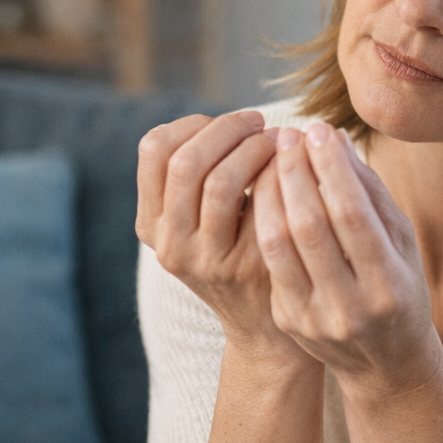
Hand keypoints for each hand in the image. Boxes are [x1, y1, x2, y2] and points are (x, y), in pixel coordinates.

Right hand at [136, 111, 316, 370]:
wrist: (266, 323)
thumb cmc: (241, 252)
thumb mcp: (203, 219)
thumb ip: (201, 174)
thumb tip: (230, 120)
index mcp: (150, 222)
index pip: (153, 149)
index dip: (194, 123)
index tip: (228, 122)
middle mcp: (168, 242)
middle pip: (185, 160)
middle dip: (227, 128)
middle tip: (259, 122)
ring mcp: (202, 258)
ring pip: (218, 179)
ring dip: (253, 147)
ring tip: (279, 140)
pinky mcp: (241, 266)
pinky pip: (256, 202)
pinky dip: (274, 171)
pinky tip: (292, 165)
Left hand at [252, 122, 442, 397]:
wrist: (386, 363)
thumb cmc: (401, 286)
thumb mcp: (403, 242)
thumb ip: (372, 192)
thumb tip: (336, 138)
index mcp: (390, 285)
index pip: (352, 214)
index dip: (331, 167)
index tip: (319, 129)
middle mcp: (351, 307)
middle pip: (309, 226)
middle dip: (295, 171)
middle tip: (289, 133)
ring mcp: (315, 319)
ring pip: (278, 242)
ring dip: (271, 190)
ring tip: (273, 156)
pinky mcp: (289, 320)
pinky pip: (269, 260)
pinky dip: (265, 216)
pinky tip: (266, 188)